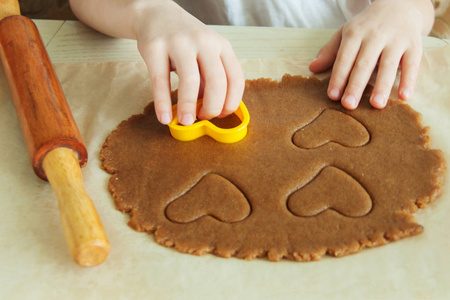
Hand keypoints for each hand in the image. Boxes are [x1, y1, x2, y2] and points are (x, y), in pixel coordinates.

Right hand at [135, 2, 244, 124]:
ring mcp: (179, 43)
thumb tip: (210, 111)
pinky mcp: (155, 47)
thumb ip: (209, 80)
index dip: (231, 102)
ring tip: (186, 121)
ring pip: (190, 80)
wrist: (156, 14)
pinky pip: (160, 80)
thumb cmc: (185, 42)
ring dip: (189, 106)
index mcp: (222, 46)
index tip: (221, 116)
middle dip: (212, 107)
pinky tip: (164, 117)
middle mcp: (204, 42)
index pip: (235, 79)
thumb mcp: (205, 56)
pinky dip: (162, 102)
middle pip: (217, 81)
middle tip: (203, 119)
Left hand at [309, 0, 434, 108]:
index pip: (344, 58)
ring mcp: (396, 40)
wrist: (400, 4)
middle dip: (356, 85)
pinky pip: (412, 64)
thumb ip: (330, 52)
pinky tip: (404, 96)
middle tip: (349, 105)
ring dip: (382, 86)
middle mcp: (375, 36)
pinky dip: (409, 80)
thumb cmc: (367, 26)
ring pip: (388, 65)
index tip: (333, 96)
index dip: (338, 77)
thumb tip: (312, 68)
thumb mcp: (346, 33)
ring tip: (376, 104)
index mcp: (355, 34)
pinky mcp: (414, 45)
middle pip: (364, 64)